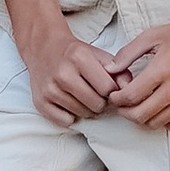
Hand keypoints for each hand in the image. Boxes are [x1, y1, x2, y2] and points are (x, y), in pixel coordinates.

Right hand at [21, 13, 126, 129]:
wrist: (44, 48)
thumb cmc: (75, 54)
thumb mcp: (99, 55)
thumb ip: (119, 71)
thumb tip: (129, 90)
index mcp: (79, 57)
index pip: (108, 89)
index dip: (112, 91)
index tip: (108, 87)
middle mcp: (63, 73)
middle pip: (96, 105)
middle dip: (100, 102)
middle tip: (95, 93)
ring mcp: (50, 89)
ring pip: (82, 114)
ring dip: (86, 109)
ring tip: (82, 96)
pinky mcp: (40, 102)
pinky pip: (65, 121)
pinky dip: (70, 116)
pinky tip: (69, 102)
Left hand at [105, 20, 169, 133]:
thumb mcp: (153, 35)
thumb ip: (128, 53)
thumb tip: (110, 69)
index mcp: (161, 70)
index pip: (130, 96)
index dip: (116, 99)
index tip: (114, 95)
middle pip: (140, 115)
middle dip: (125, 112)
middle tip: (122, 104)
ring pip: (156, 123)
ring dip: (142, 118)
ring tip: (139, 106)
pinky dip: (164, 122)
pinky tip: (160, 110)